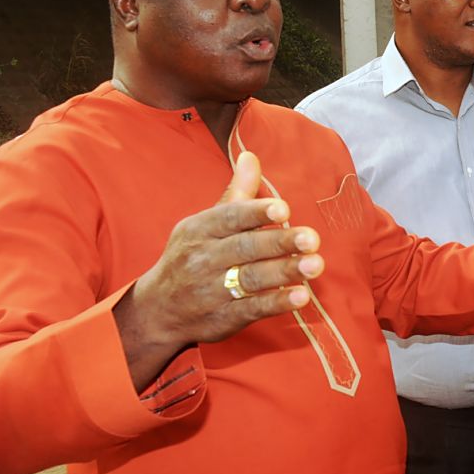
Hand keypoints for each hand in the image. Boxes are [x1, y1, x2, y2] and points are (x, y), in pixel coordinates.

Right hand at [118, 152, 323, 355]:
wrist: (158, 309)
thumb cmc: (191, 256)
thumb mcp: (204, 223)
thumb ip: (235, 194)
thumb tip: (251, 155)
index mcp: (200, 229)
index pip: (229, 217)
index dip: (256, 213)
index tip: (283, 209)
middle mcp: (204, 258)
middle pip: (245, 248)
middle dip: (280, 243)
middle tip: (312, 239)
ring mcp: (212, 290)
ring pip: (251, 278)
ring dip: (285, 271)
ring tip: (316, 265)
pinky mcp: (223, 318)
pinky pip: (252, 309)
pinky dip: (276, 302)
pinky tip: (301, 296)